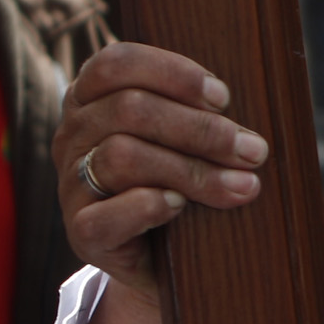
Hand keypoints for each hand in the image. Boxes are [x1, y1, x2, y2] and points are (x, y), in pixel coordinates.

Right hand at [57, 44, 270, 323]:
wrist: (164, 260)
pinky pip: (106, 215)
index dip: (173, 74)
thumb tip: (246, 101)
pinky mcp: (81, 232)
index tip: (224, 98)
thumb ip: (198, 110)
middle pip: (129, 109)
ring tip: (242, 186)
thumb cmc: (182, 181)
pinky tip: (181, 207)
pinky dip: (148, 207)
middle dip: (201, 129)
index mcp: (91, 97)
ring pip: (122, 156)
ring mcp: (71, 184)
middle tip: (252, 151)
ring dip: (192, 171)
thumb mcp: (185, 137)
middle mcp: (72, 134)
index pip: (117, 63)